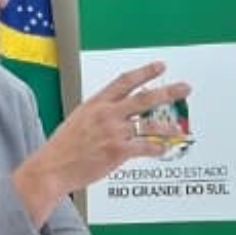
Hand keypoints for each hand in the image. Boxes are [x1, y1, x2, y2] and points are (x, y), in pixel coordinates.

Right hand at [12, 62, 190, 223]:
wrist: (51, 168)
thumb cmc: (62, 148)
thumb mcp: (78, 120)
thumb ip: (98, 113)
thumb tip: (114, 112)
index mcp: (96, 103)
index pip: (125, 81)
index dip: (145, 72)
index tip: (160, 66)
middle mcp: (106, 114)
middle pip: (144, 99)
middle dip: (168, 92)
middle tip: (185, 87)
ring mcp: (113, 133)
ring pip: (149, 124)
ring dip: (167, 126)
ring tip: (178, 128)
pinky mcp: (117, 152)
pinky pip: (145, 148)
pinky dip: (157, 148)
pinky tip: (163, 149)